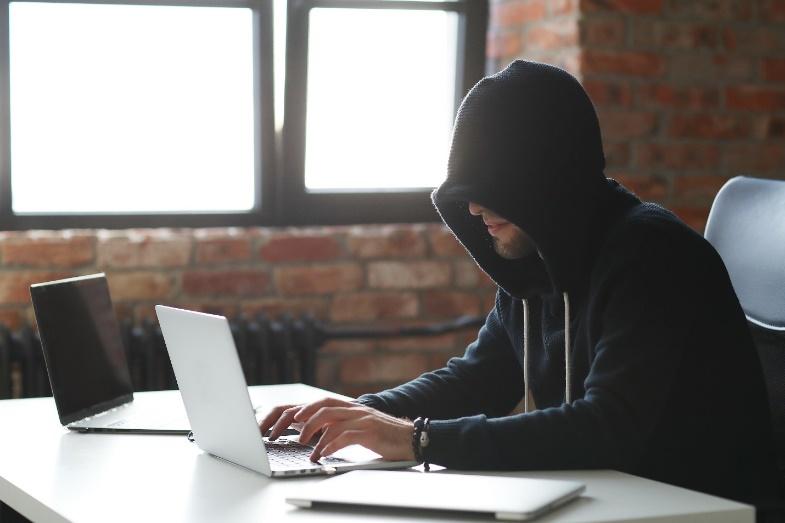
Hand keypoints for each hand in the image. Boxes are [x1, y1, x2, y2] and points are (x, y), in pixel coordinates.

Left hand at [260, 397, 414, 462]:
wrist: (411, 438)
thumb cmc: (383, 436)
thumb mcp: (357, 427)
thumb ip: (338, 425)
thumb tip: (311, 432)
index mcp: (349, 407)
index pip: (318, 402)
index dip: (298, 409)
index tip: (281, 421)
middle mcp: (353, 409)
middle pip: (321, 406)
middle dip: (300, 418)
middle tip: (288, 434)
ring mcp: (362, 418)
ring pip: (330, 418)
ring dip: (313, 433)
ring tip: (305, 447)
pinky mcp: (369, 431)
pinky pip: (345, 436)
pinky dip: (330, 446)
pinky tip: (322, 455)